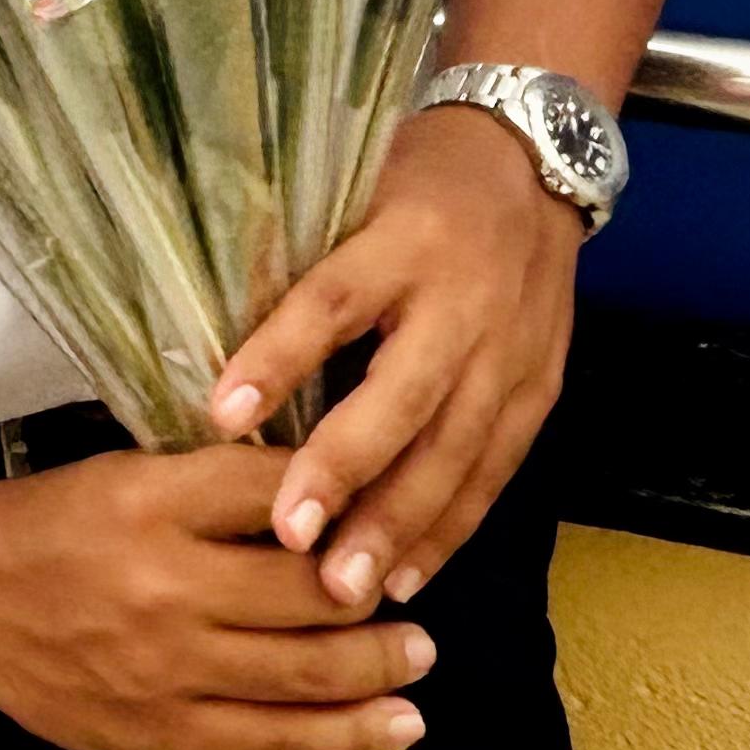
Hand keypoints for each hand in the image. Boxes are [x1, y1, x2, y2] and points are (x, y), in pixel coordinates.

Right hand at [0, 442, 431, 749]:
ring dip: (378, 670)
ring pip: (304, 676)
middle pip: (307, 593)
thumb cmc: (55, 524)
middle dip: (377, 600)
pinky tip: (391, 730)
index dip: (345, 503)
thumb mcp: (130, 473)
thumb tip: (328, 500)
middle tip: (415, 602)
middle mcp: (164, 585)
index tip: (381, 515)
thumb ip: (219, 487)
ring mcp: (164, 670)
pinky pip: (272, 744)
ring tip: (416, 661)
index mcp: (153, 501)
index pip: (279, 494)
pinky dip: (343, 739)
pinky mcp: (159, 734)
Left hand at [209, 104, 581, 611]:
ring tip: (345, 585)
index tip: (221, 414)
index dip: (278, 357)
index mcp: (403, 239)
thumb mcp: (355, 189)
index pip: (332, 301)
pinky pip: (493, 472)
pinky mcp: (540, 390)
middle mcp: (462, 301)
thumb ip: (302, 257)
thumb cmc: (417, 179)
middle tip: (291, 538)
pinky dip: (451, 529)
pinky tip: (408, 576)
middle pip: (402, 397)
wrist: (536, 164)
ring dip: (400, 525)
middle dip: (347, 473)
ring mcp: (510, 353)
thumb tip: (210, 332)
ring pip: (454, 451)